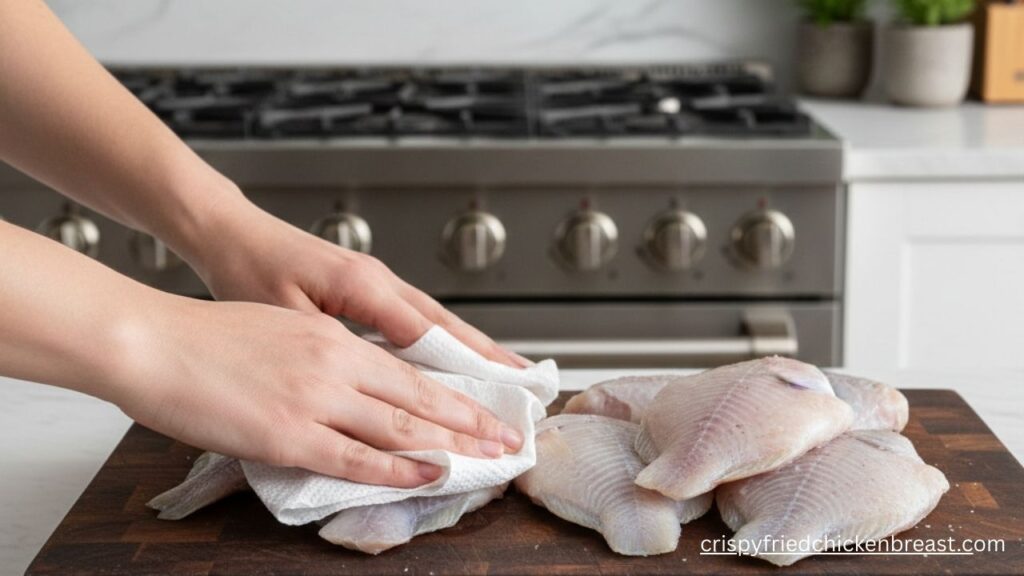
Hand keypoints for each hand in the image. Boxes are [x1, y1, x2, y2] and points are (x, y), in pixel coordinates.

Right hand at [116, 296, 523, 486]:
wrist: (156, 340)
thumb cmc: (209, 335)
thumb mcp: (282, 329)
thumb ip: (323, 357)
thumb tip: (351, 385)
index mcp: (334, 338)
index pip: (412, 367)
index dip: (455, 390)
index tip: (487, 404)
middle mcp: (337, 363)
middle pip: (421, 396)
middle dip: (471, 420)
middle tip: (509, 437)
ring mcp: (316, 399)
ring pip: (401, 425)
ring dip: (451, 444)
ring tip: (489, 457)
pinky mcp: (290, 434)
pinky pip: (357, 457)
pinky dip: (399, 468)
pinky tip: (429, 474)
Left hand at [186, 197, 528, 367]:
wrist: (229, 232)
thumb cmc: (247, 269)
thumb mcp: (285, 316)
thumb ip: (333, 345)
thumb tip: (374, 380)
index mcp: (364, 286)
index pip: (430, 334)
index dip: (467, 368)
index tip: (497, 393)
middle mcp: (379, 280)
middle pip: (447, 324)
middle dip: (487, 357)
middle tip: (524, 384)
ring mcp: (375, 281)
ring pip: (436, 319)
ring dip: (471, 347)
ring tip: (504, 374)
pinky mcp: (365, 286)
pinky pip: (415, 317)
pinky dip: (442, 339)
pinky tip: (452, 357)